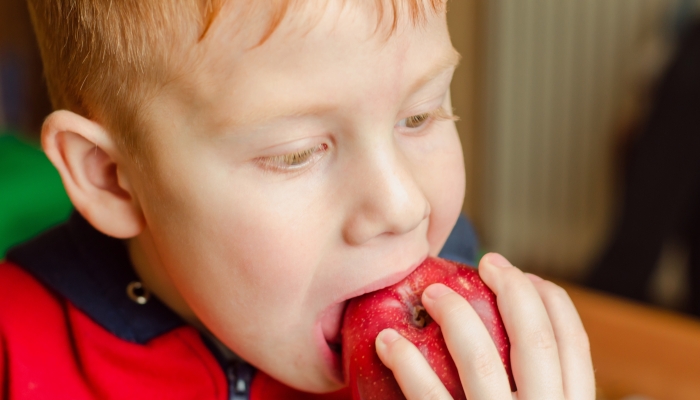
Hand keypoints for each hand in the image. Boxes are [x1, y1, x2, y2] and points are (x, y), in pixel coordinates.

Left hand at [375, 253, 594, 399]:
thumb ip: (547, 395)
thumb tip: (545, 358)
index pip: (573, 342)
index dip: (550, 299)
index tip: (524, 275)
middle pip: (535, 337)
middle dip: (512, 288)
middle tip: (486, 262)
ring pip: (481, 358)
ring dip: (455, 314)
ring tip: (431, 294)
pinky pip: (428, 399)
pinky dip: (405, 362)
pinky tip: (386, 341)